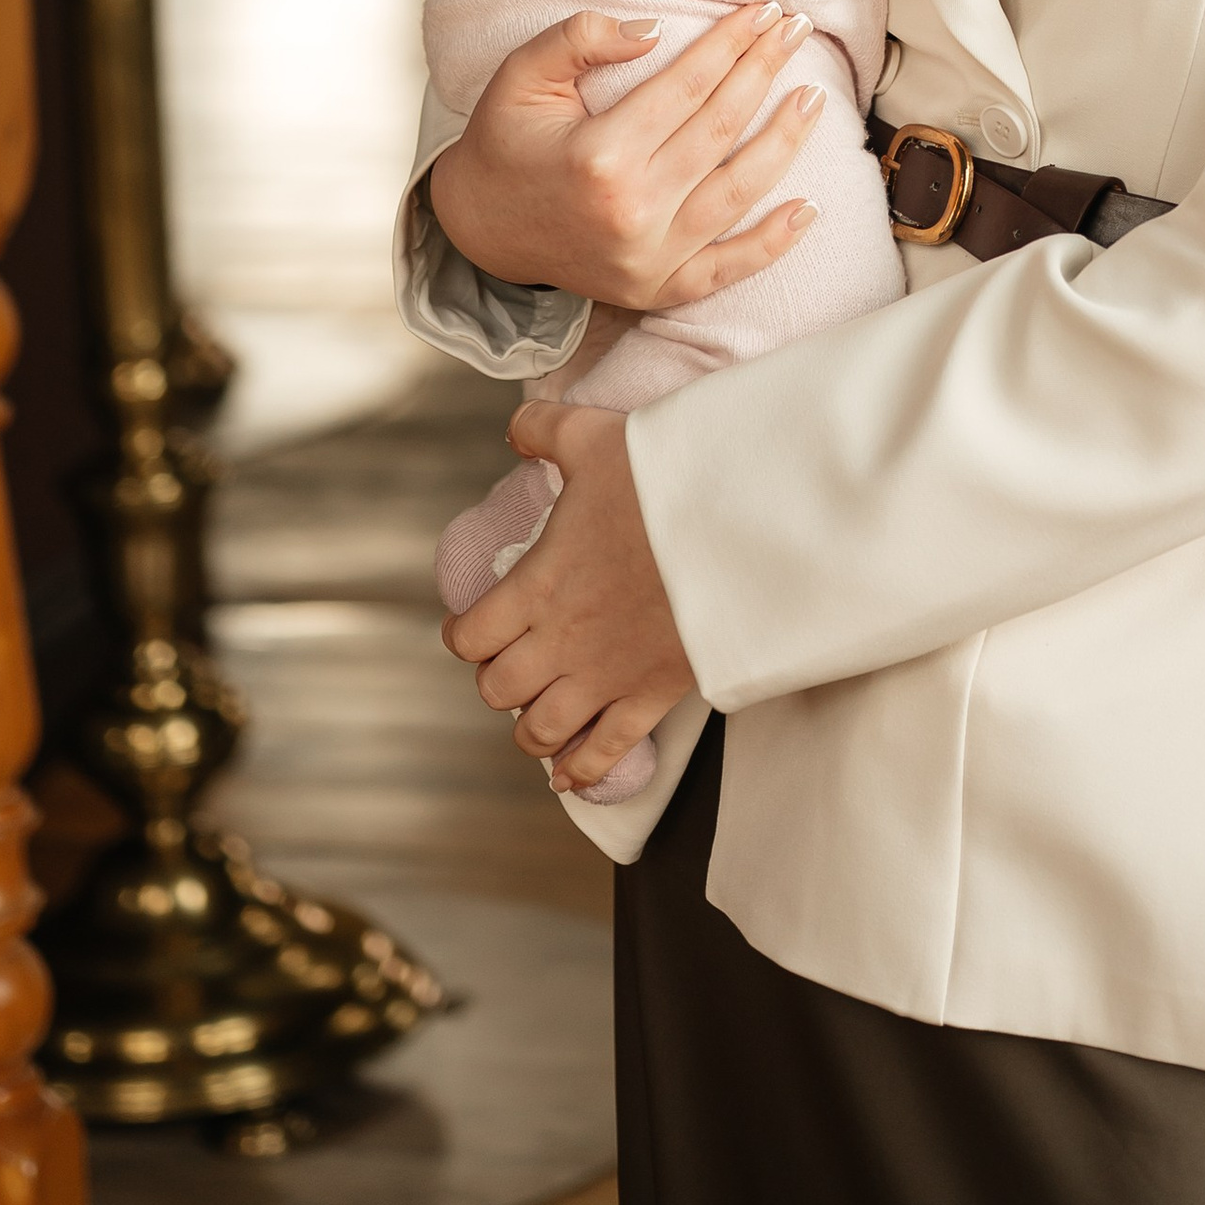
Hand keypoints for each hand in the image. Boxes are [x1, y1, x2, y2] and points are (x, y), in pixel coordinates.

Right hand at [429, 2, 825, 309]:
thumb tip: (655, 29)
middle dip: (765, 71)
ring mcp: (647, 258)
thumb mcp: (522, 75)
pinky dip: (772, 243)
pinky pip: (727, 269)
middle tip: (797, 30)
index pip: (689, 85)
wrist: (479, 227)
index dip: (732, 42)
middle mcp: (631, 210)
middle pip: (721, 129)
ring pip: (738, 192)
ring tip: (813, 97)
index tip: (764, 9)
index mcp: (599, 154)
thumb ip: (580, 39)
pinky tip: (808, 209)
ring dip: (785, 142)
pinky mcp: (655, 290)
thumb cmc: (505, 140)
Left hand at [443, 404, 696, 792]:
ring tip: (537, 714)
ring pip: (540, 733)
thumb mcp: (595, 436)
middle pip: (498, 690)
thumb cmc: (666, 479)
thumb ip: (543, 429)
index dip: (465, 635)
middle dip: (498, 678)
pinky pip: (604, 754)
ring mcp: (606, 676)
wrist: (739, 523)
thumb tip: (515, 430)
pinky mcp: (651, 696)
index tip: (476, 625)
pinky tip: (570, 774)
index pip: (470, 637)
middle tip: (515, 660)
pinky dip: (581, 771)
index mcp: (538, 584)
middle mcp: (562, 641)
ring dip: (530, 729)